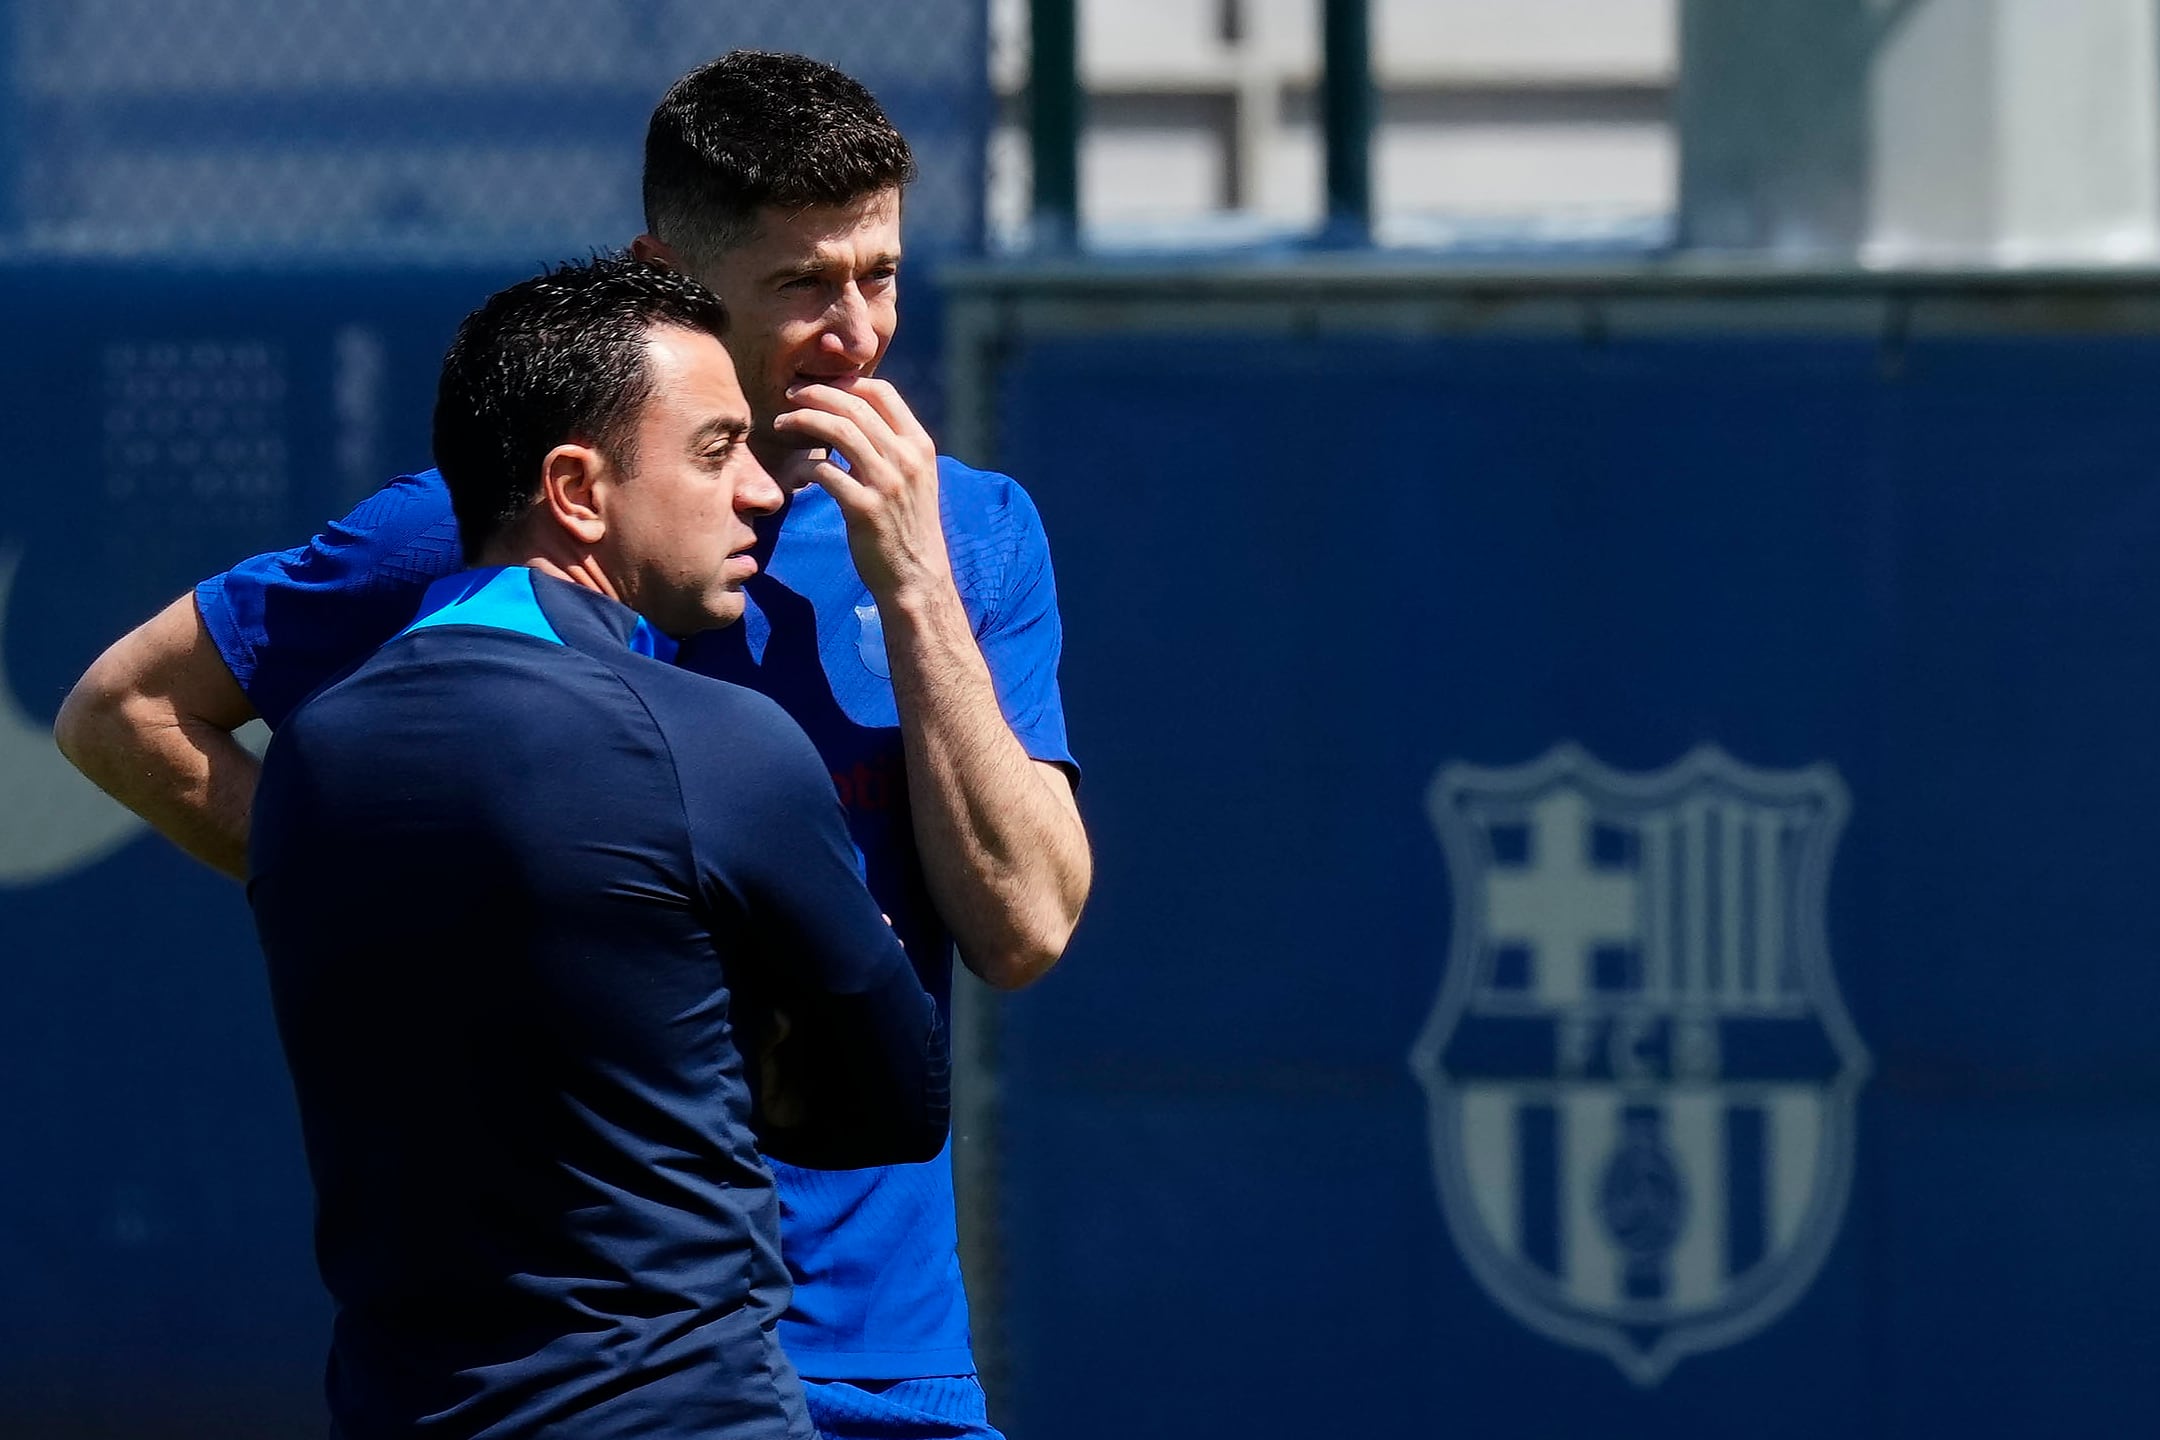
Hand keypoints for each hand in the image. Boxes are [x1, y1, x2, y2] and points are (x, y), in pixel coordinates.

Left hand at [771, 377, 952, 605]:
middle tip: (790, 395)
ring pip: (839, 430)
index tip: (822, 386)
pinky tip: (795, 473)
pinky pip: (825, 472)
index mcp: (919, 445)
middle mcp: (906, 458)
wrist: (917, 577)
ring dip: (804, 419)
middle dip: (816, 393)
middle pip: (855, 405)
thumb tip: (857, 419)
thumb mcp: (915, 480)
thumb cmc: (909, 527)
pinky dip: (804, 467)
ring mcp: (887, 483)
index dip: (848, 382)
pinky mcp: (864, 509)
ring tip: (782, 423)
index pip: (884, 392)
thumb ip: (893, 448)